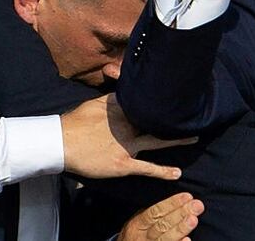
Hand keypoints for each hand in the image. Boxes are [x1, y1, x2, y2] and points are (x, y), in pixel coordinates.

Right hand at [62, 94, 197, 179]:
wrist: (59, 142)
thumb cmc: (75, 123)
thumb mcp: (96, 103)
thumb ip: (114, 96)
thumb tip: (122, 80)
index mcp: (123, 110)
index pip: (147, 104)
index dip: (164, 101)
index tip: (180, 96)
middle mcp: (129, 126)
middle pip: (158, 120)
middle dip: (176, 118)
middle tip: (195, 114)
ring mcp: (128, 146)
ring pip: (157, 142)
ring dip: (177, 140)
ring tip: (195, 138)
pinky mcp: (123, 163)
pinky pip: (146, 168)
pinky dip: (162, 171)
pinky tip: (177, 174)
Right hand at [118, 193, 204, 240]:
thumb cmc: (141, 233)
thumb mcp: (142, 221)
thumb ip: (156, 213)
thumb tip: (182, 199)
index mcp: (138, 224)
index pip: (155, 212)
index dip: (172, 204)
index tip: (188, 196)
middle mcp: (141, 237)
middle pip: (162, 225)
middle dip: (180, 214)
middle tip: (197, 205)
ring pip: (165, 239)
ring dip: (180, 229)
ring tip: (194, 219)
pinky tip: (187, 240)